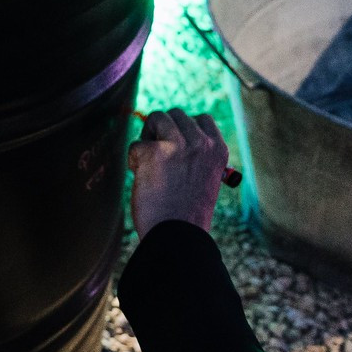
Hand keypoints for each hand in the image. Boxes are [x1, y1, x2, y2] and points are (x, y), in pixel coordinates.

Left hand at [127, 110, 227, 237]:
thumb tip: (172, 135)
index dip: (184, 129)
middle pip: (175, 114)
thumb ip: (196, 156)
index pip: (201, 119)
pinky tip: (142, 179)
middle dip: (163, 131)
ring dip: (148, 137)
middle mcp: (201, 143)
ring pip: (156, 117)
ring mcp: (178, 145)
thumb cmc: (187, 214)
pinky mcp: (153, 152)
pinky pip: (136, 144)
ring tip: (149, 162)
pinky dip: (134, 161)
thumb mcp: (205, 180)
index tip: (176, 147)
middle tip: (158, 156)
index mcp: (217, 150)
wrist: (177, 237)